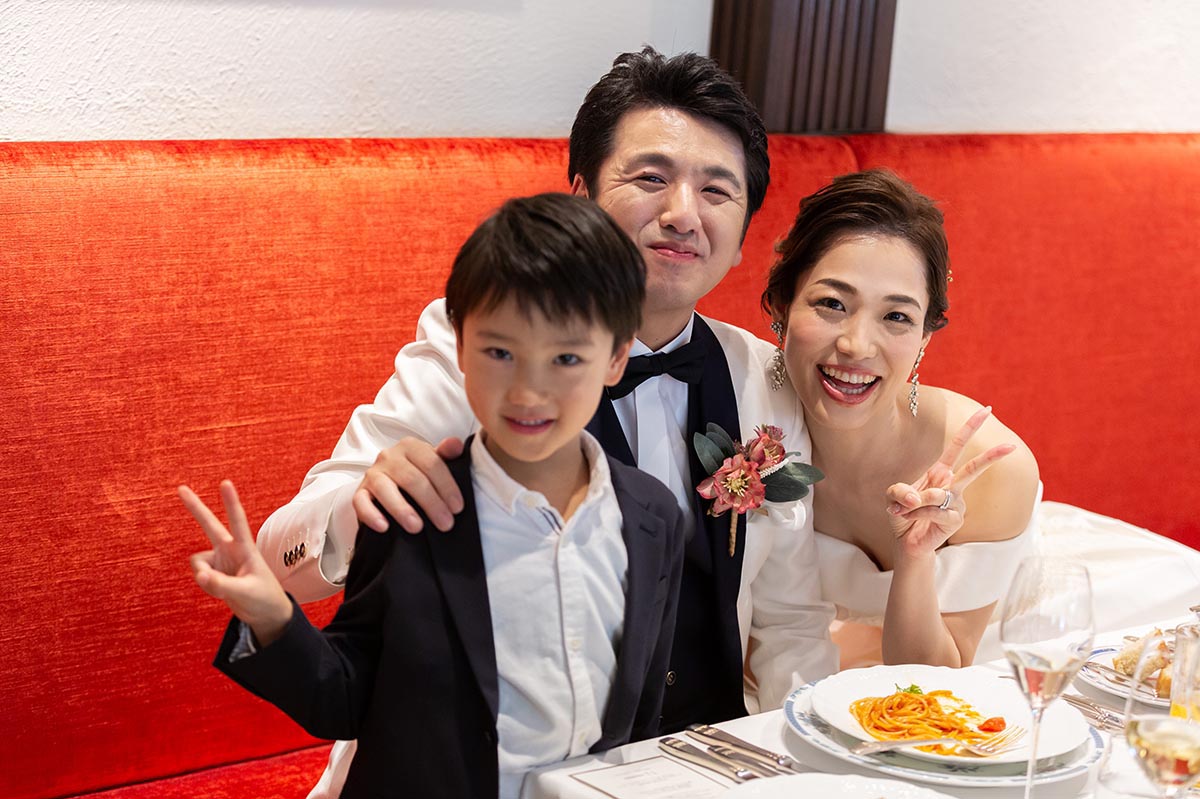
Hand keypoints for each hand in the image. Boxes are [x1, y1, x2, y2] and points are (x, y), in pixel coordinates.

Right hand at [180, 481, 291, 644]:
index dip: (231, 502)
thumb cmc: (263, 598)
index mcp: (245, 548)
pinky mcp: (214, 571)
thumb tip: (200, 576)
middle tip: (180, 488)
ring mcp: (221, 560)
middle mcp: (231, 550)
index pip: (238, 522)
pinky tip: (222, 592)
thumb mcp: (245, 593)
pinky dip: (207, 586)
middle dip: (196, 507)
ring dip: (206, 578)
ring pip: (198, 563)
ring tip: (226, 589)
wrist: (265, 613)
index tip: (225, 482)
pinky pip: (200, 576)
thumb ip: (221, 585)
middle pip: (210, 525)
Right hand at [353, 437, 464, 532]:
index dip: (447, 486)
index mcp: (411, 446)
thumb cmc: (419, 472)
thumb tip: (457, 445)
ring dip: (402, 509)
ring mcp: (373, 473)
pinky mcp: (360, 491)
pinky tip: (384, 527)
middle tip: (445, 524)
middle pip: (411, 479)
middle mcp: (389, 456)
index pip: (432, 463)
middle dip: (431, 503)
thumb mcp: (434, 462)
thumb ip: (446, 454)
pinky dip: (371, 514)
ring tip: (417, 527)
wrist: (392, 481)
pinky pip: (360, 502)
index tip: (458, 508)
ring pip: (385, 489)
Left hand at [885, 406, 1015, 558]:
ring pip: (936, 495)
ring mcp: (956, 504)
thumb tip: (915, 497)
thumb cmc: (903, 513)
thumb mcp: (893, 496)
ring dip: (914, 502)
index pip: (957, 446)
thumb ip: (899, 490)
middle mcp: (952, 486)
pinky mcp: (955, 520)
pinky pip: (933, 511)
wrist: (906, 541)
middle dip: (992, 457)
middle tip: (1011, 446)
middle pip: (974, 468)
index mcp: (940, 472)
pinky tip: (908, 517)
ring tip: (903, 508)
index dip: (970, 427)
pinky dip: (915, 513)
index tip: (987, 410)